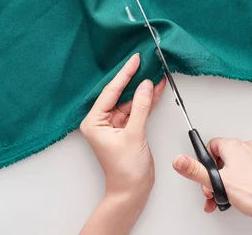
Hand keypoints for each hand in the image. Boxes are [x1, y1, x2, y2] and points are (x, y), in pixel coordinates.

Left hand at [79, 54, 165, 234]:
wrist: (132, 191)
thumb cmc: (125, 170)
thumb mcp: (134, 135)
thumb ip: (141, 108)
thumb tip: (146, 85)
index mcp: (94, 121)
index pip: (110, 92)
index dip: (124, 75)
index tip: (135, 60)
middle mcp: (102, 121)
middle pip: (120, 94)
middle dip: (134, 79)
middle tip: (145, 61)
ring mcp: (115, 125)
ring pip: (131, 101)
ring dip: (144, 90)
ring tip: (156, 72)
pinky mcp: (127, 129)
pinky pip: (138, 110)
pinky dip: (148, 101)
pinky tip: (157, 89)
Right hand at [172, 138, 251, 234]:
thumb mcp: (218, 183)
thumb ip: (195, 171)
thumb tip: (179, 160)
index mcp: (234, 146)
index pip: (211, 145)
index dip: (206, 163)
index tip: (207, 175)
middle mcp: (248, 147)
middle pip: (224, 157)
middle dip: (217, 176)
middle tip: (217, 190)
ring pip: (238, 165)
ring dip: (230, 180)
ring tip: (230, 195)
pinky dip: (246, 181)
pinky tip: (245, 194)